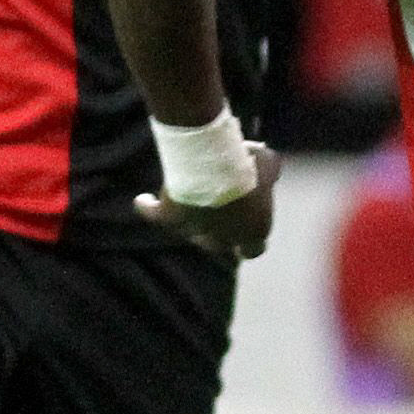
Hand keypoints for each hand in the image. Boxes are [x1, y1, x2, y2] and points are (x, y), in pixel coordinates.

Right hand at [133, 144, 282, 260]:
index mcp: (251, 232)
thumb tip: (270, 172)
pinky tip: (143, 200)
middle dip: (220, 233)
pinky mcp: (168, 217)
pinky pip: (153, 214)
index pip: (254, 249)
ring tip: (186, 204)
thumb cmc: (247, 165)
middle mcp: (223, 239)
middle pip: (219, 245)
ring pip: (189, 232)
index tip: (247, 232)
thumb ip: (270, 173)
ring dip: (190, 220)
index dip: (251, 241)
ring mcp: (192, 230)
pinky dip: (147, 207)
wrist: (214, 165)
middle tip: (218, 215)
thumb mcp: (268, 163)